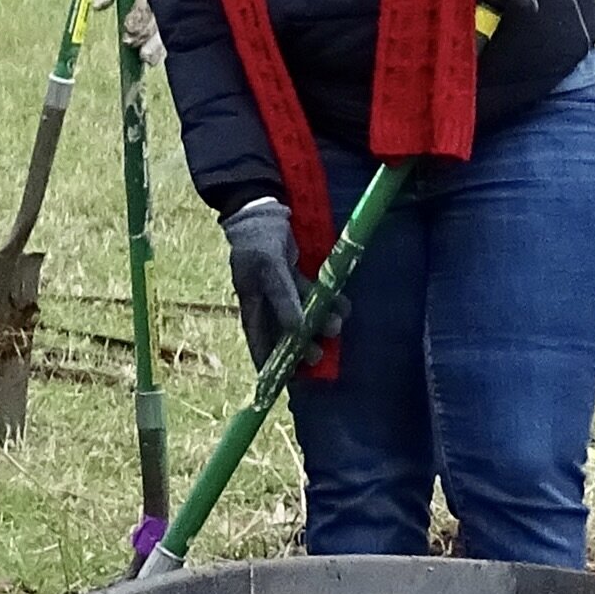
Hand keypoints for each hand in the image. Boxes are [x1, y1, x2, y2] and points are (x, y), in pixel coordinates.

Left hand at [90, 0, 161, 63]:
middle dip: (145, 30)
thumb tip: (100, 4)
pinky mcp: (165, 20)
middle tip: (131, 41)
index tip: (128, 25)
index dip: (140, 9)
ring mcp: (166, 5)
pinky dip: (159, 50)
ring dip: (154, 43)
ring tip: (144, 56)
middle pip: (158, 12)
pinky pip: (165, 36)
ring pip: (164, 27)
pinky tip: (152, 60)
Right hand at [221, 199, 337, 369]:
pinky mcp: (294, 276)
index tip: (280, 383)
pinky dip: (327, 302)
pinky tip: (343, 307)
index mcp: (251, 304)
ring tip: (337, 327)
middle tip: (319, 357)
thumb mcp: (269, 270)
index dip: (269, 363)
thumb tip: (297, 330)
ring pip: (301, 315)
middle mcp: (265, 302)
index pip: (258, 341)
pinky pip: (312, 295)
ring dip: (319, 323)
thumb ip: (284, 299)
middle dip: (301, 347)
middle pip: (282, 333)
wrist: (263, 210)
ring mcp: (281, 290)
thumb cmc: (258, 242)